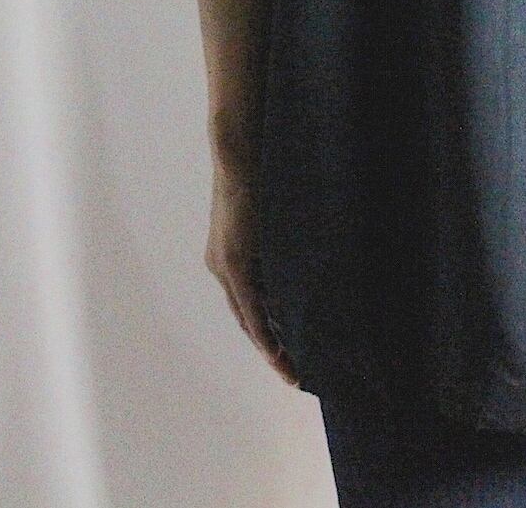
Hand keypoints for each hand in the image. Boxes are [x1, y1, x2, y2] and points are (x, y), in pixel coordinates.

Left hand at [205, 157, 298, 385]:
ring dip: (268, 342)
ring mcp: (224, 264)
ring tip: (290, 366)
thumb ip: (277, 241)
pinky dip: (263, 326)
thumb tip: (305, 257)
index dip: (266, 331)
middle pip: (246, 318)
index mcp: (229, 257)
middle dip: (269, 348)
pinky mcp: (233, 260)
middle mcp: (221, 266)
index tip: (286, 355)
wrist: (237, 152)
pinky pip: (249, 304)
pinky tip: (278, 345)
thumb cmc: (259, 174)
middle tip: (292, 373)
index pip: (248, 304)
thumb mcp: (269, 217)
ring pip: (248, 316)